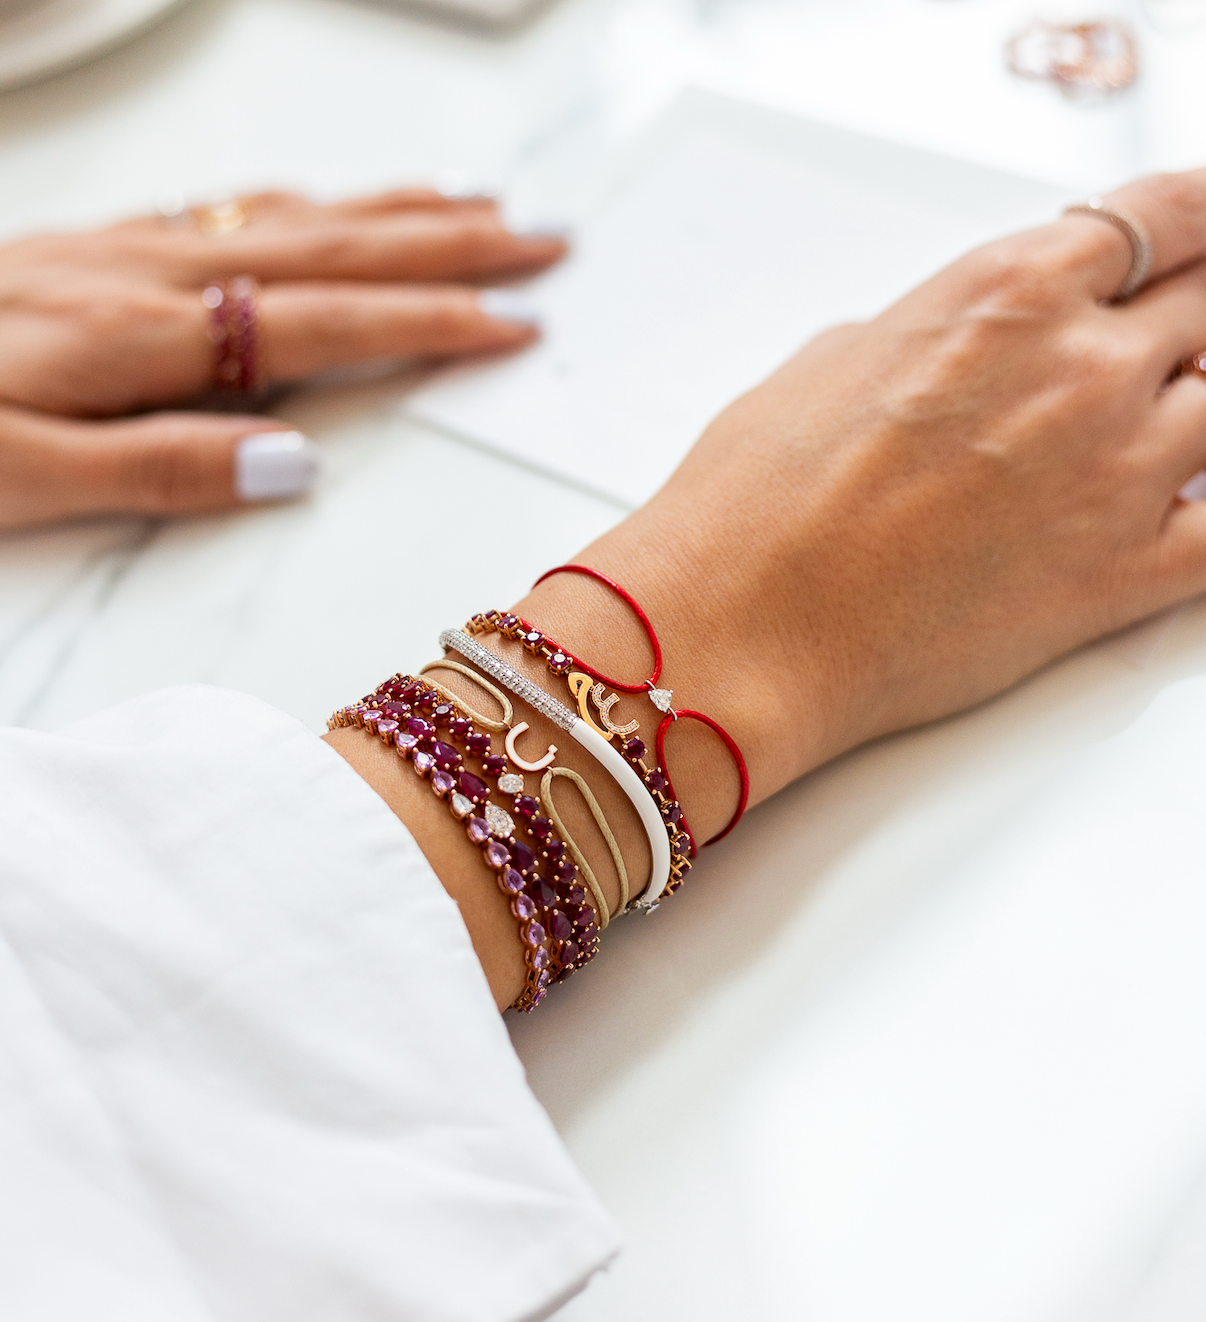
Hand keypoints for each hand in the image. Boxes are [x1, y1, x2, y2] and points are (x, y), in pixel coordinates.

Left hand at [0, 189, 564, 528]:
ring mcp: (123, 253)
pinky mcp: (93, 248)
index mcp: (147, 338)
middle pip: (333, 248)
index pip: (326, 321)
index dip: (431, 318)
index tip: (515, 320)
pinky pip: (227, 211)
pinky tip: (324, 207)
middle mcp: (148, 278)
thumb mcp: (22, 478)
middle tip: (540, 236)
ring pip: (289, 217)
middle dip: (449, 242)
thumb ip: (162, 468)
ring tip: (470, 204)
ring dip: (390, 210)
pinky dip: (302, 205)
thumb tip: (294, 462)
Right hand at [334, 167, 1205, 1011]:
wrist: (737, 625)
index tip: (1193, 252)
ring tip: (1145, 445)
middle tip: (1159, 358)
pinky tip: (1183, 515)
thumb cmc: (752, 506)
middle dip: (1193, 327)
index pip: (1173, 213)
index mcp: (1006, 290)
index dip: (1197, 228)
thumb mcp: (828, 366)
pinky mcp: (1122, 578)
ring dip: (1197, 418)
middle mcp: (1080, 368)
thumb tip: (952, 353)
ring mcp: (1116, 472)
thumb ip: (925, 339)